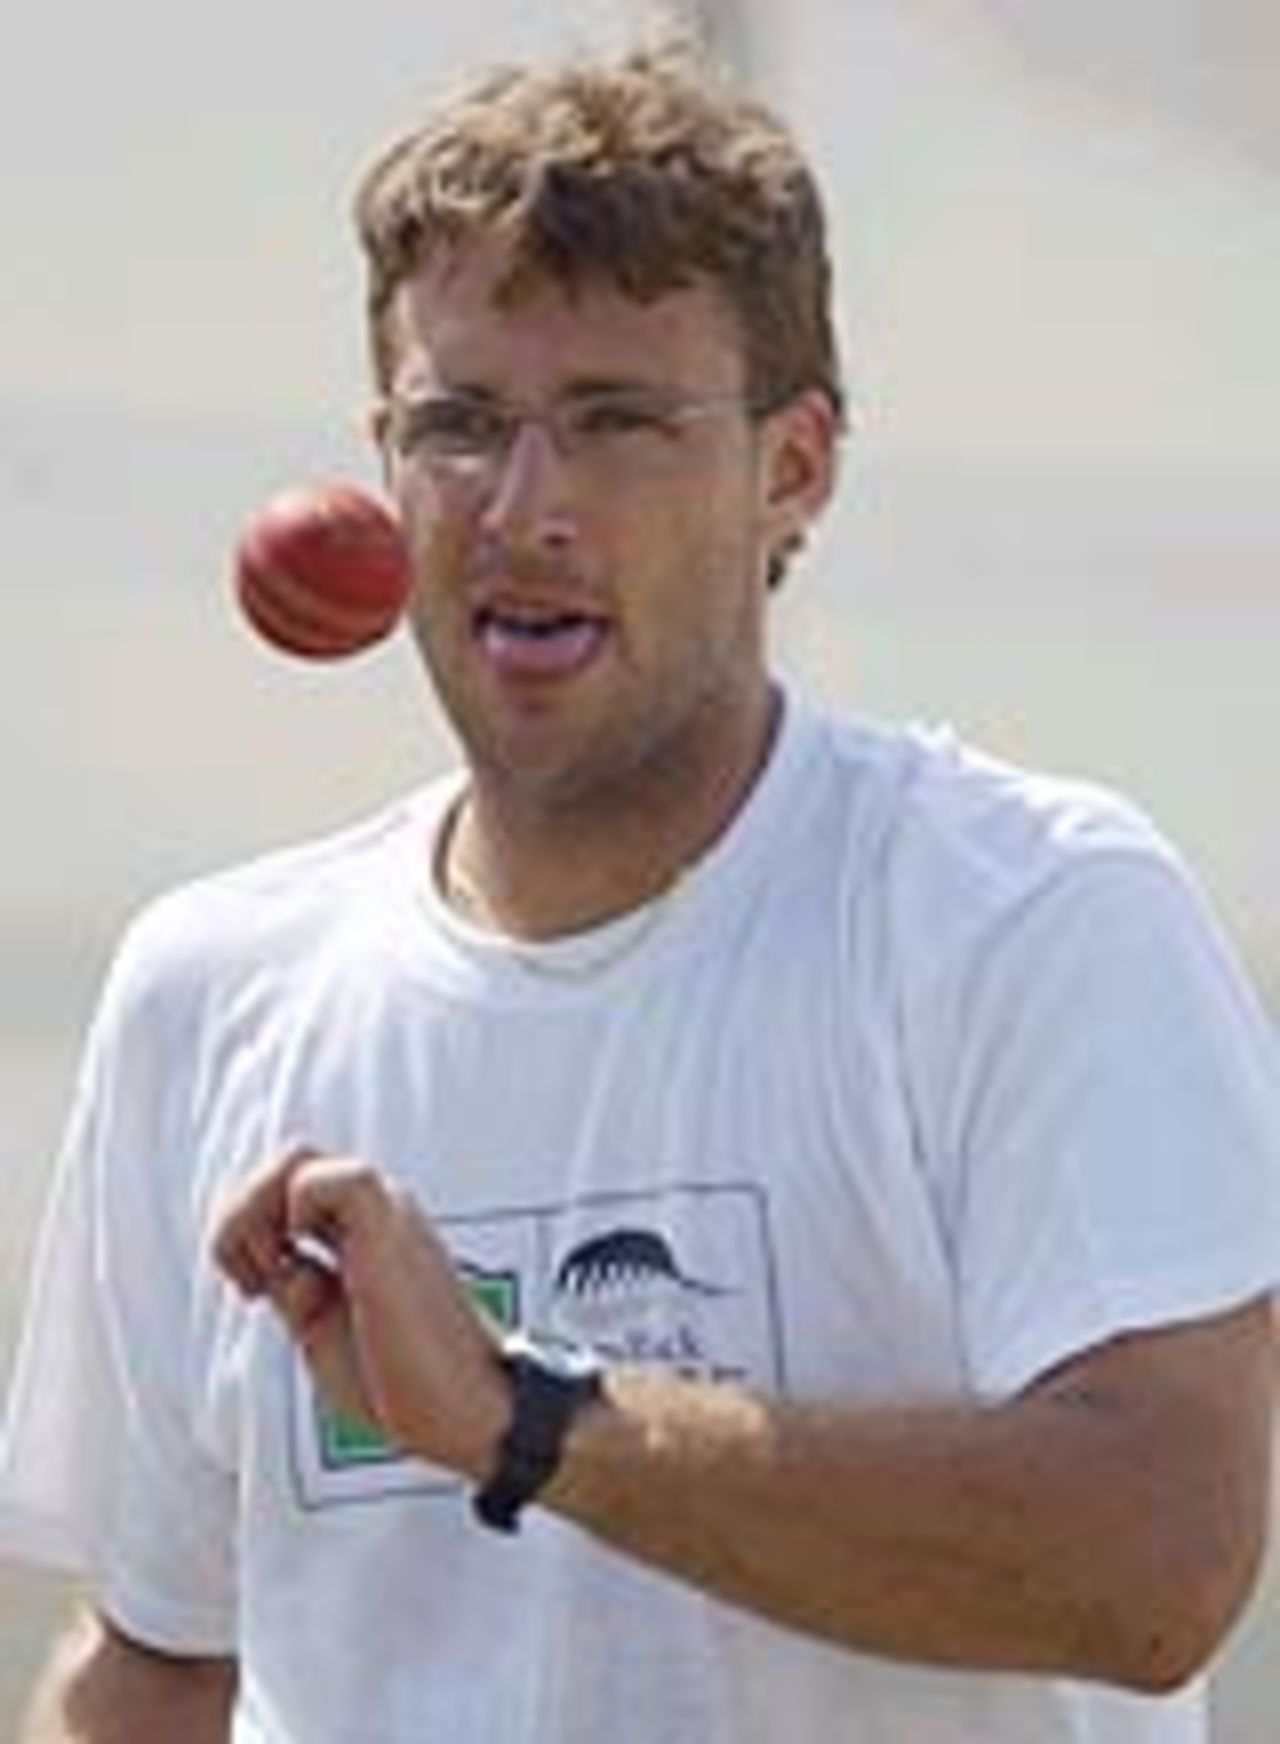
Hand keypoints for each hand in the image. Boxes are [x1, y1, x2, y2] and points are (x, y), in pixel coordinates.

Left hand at [211, 1149, 510, 1478]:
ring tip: (273, 1276)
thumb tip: (263, 1255)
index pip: (286, 1185)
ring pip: (294, 1157)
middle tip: (258, 1282)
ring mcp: (385, 1209)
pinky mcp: (388, 1222)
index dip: (247, 1228)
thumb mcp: (320, 1325)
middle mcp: (375, 1208)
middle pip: (285, 1160)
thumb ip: (295, 1283)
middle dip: (242, 1217)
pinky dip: (293, 1215)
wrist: (459, 1408)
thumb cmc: (402, 1381)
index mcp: (360, 1230)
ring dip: (257, 1215)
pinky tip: (305, 1267)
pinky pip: (322, 1179)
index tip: (256, 1289)